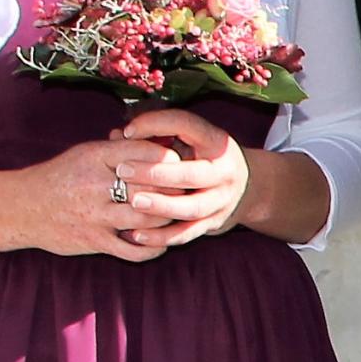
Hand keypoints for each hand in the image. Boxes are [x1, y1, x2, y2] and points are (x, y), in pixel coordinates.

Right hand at [0, 123, 221, 261]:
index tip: (179, 164)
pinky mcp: (93, 241)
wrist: (22, 208)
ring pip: (147, 219)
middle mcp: (96, 184)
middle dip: (174, 190)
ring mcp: (95, 215)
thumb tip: (157, 142)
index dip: (168, 159)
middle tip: (189, 192)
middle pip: (151, 187)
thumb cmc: (60, 177)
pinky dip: (151, 249)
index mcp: (95, 156)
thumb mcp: (85, 154)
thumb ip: (119, 149)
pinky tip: (160, 244)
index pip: (144, 153)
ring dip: (167, 220)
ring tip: (177, 217)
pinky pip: (132, 250)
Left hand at [117, 108, 252, 249]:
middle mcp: (224, 171)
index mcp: (217, 142)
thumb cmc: (202, 156)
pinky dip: (161, 237)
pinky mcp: (214, 223)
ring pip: (191, 208)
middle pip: (191, 174)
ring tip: (133, 202)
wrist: (246, 187)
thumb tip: (114, 135)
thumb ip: (155, 134)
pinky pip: (186, 234)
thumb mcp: (190, 138)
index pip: (187, 125)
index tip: (128, 131)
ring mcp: (221, 200)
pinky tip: (137, 235)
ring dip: (161, 206)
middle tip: (122, 170)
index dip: (156, 125)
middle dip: (155, 173)